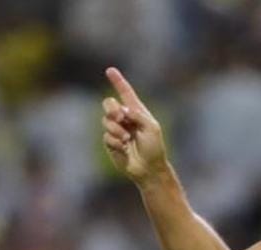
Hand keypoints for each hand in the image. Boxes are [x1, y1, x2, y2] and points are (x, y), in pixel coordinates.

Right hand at [101, 67, 167, 183]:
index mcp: (137, 112)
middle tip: (120, 117)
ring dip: (117, 129)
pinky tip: (124, 148)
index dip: (118, 82)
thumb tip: (122, 109)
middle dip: (112, 109)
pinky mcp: (111, 142)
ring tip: (127, 139)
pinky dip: (116, 141)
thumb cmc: (154, 148)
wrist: (149, 168)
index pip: (126, 93)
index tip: (110, 70)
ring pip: (106, 120)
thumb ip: (137, 115)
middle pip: (108, 103)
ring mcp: (117, 130)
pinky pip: (106, 136)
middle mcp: (125, 118)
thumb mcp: (151, 128)